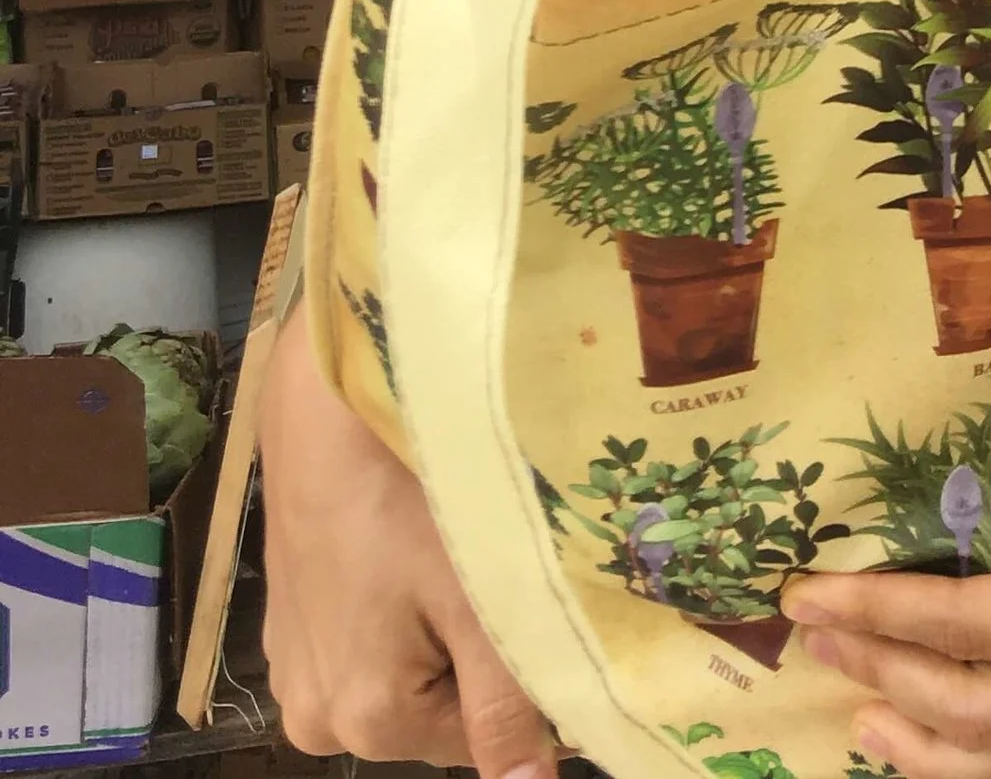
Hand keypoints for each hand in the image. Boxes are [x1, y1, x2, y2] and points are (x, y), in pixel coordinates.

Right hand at [262, 312, 555, 775]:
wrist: (329, 405)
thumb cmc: (414, 495)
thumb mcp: (481, 602)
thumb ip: (508, 708)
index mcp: (364, 723)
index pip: (479, 742)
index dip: (526, 686)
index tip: (544, 610)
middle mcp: (315, 716)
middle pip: (439, 709)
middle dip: (479, 653)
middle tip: (497, 567)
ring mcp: (294, 667)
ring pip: (407, 670)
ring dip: (443, 624)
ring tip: (458, 547)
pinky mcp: (290, 620)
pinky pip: (369, 637)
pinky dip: (402, 602)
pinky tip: (413, 539)